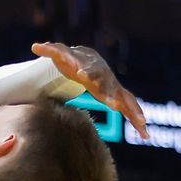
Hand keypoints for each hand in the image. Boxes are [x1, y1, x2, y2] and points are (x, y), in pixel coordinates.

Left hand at [32, 42, 148, 137]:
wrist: (91, 60)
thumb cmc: (74, 60)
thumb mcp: (61, 54)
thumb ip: (49, 50)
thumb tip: (35, 46)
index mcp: (90, 67)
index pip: (89, 69)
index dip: (87, 72)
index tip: (83, 75)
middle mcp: (105, 77)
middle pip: (109, 84)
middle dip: (110, 93)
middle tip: (111, 103)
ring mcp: (114, 87)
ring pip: (125, 98)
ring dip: (131, 110)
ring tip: (140, 122)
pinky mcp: (118, 97)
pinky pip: (131, 108)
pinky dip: (137, 119)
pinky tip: (145, 134)